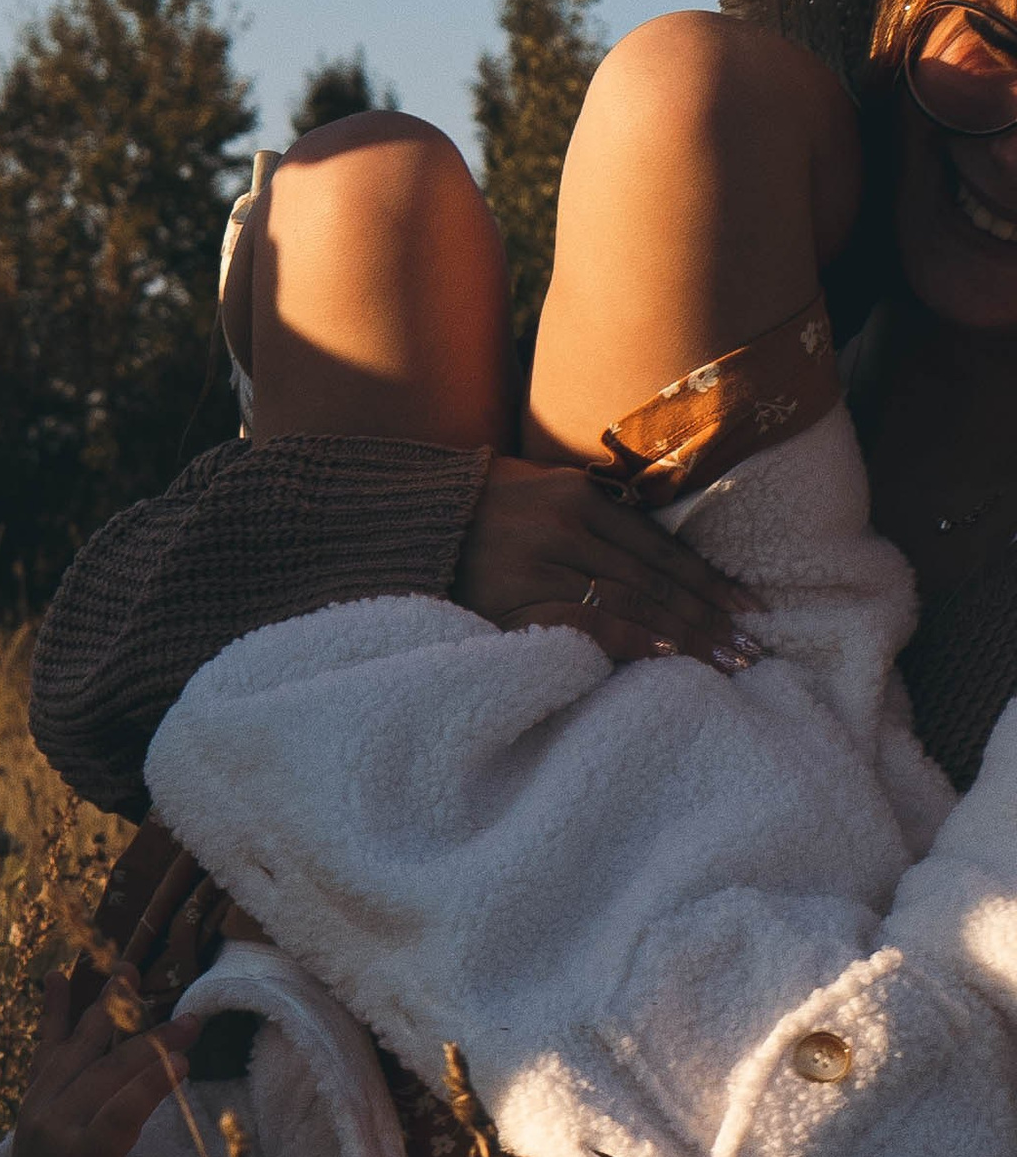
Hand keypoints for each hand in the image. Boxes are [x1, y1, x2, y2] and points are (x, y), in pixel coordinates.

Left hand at [8, 969, 232, 1156]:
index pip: (118, 1118)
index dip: (150, 1087)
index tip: (183, 1059)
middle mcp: (55, 1129)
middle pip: (105, 1077)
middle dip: (149, 1044)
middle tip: (190, 1021)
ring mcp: (39, 1109)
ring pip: (76, 1052)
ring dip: (104, 1011)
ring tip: (129, 973)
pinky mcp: (32, 1097)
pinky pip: (43, 1051)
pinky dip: (51, 1014)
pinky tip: (54, 976)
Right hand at [454, 455, 762, 666]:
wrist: (406, 525)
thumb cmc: (480, 514)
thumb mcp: (543, 495)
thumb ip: (595, 518)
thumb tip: (656, 562)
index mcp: (579, 498)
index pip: (660, 548)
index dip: (708, 581)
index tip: (747, 609)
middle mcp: (566, 527)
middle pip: (654, 579)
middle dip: (706, 617)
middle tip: (749, 649)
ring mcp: (539, 564)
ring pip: (629, 602)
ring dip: (681, 635)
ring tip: (720, 662)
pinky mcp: (513, 601)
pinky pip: (584, 622)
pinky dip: (627, 637)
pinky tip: (661, 653)